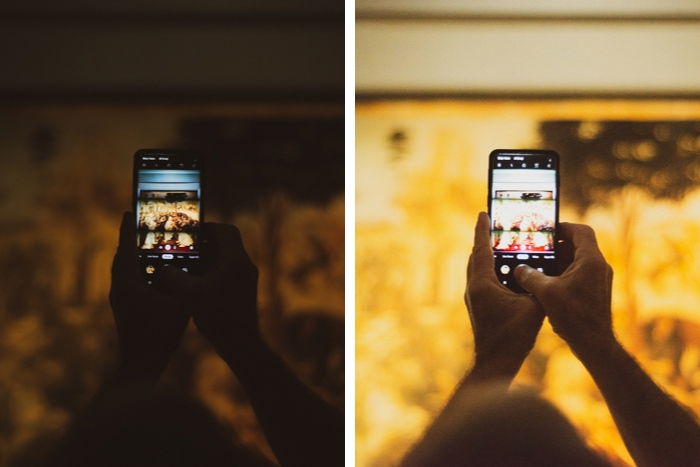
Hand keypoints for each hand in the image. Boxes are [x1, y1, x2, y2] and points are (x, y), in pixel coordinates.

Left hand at [109, 212, 189, 379]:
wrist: (142, 363)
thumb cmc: (160, 333)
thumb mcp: (178, 302)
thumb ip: (182, 280)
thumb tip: (188, 260)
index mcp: (128, 282)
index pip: (126, 247)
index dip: (128, 228)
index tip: (129, 210)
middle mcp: (119, 287)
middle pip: (123, 255)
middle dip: (132, 237)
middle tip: (142, 222)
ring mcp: (119, 297)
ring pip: (125, 268)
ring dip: (135, 253)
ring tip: (148, 242)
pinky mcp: (124, 306)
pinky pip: (129, 279)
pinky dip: (138, 268)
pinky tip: (153, 270)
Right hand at [157, 223, 259, 358]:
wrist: (240, 342)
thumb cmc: (217, 316)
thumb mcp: (188, 294)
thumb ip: (172, 276)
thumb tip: (162, 268)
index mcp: (235, 259)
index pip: (226, 230)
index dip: (208, 227)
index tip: (191, 232)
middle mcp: (244, 265)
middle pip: (226, 244)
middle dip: (205, 244)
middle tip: (185, 249)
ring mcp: (246, 279)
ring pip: (226, 259)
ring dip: (208, 260)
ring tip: (186, 266)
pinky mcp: (244, 291)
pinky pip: (228, 273)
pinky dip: (213, 274)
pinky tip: (196, 285)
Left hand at [465, 212, 543, 377]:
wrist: (496, 361)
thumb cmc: (513, 336)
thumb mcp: (533, 306)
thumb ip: (537, 285)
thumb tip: (544, 269)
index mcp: (482, 283)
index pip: (481, 248)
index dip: (483, 229)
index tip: (484, 213)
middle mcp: (473, 287)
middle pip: (477, 256)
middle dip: (486, 239)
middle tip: (498, 225)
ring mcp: (473, 297)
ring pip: (478, 268)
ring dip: (488, 255)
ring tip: (503, 245)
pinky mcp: (477, 305)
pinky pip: (482, 280)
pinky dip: (491, 270)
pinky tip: (507, 272)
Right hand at [513, 222, 614, 355]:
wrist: (594, 343)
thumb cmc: (574, 316)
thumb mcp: (546, 292)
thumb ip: (530, 276)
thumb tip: (519, 268)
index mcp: (590, 260)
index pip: (580, 231)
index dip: (563, 227)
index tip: (546, 230)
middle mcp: (598, 267)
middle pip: (577, 245)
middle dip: (556, 246)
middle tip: (537, 247)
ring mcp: (598, 280)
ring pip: (576, 261)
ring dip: (557, 261)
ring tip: (537, 265)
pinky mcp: (594, 292)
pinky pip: (577, 275)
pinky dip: (562, 274)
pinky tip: (545, 283)